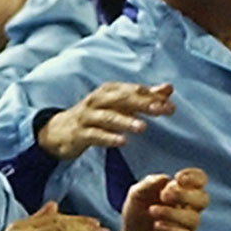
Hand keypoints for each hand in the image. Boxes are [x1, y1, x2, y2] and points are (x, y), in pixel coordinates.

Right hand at [38, 83, 174, 159]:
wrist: (60, 131)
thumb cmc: (95, 115)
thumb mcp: (118, 104)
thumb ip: (144, 97)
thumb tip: (168, 88)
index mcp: (110, 91)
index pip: (134, 90)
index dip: (152, 97)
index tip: (171, 105)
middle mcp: (98, 100)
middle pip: (122, 99)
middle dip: (143, 104)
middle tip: (161, 111)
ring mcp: (88, 116)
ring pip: (108, 116)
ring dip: (126, 121)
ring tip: (143, 127)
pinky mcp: (80, 133)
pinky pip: (95, 135)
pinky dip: (109, 137)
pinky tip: (122, 141)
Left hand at [120, 168, 209, 230]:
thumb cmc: (136, 215)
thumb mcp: (136, 195)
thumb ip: (149, 184)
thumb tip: (166, 178)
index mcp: (182, 193)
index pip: (200, 180)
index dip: (195, 176)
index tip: (179, 178)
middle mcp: (189, 210)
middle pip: (203, 199)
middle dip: (185, 195)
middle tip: (164, 195)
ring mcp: (187, 229)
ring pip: (193, 218)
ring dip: (172, 212)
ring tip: (152, 211)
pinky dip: (171, 228)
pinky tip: (157, 225)